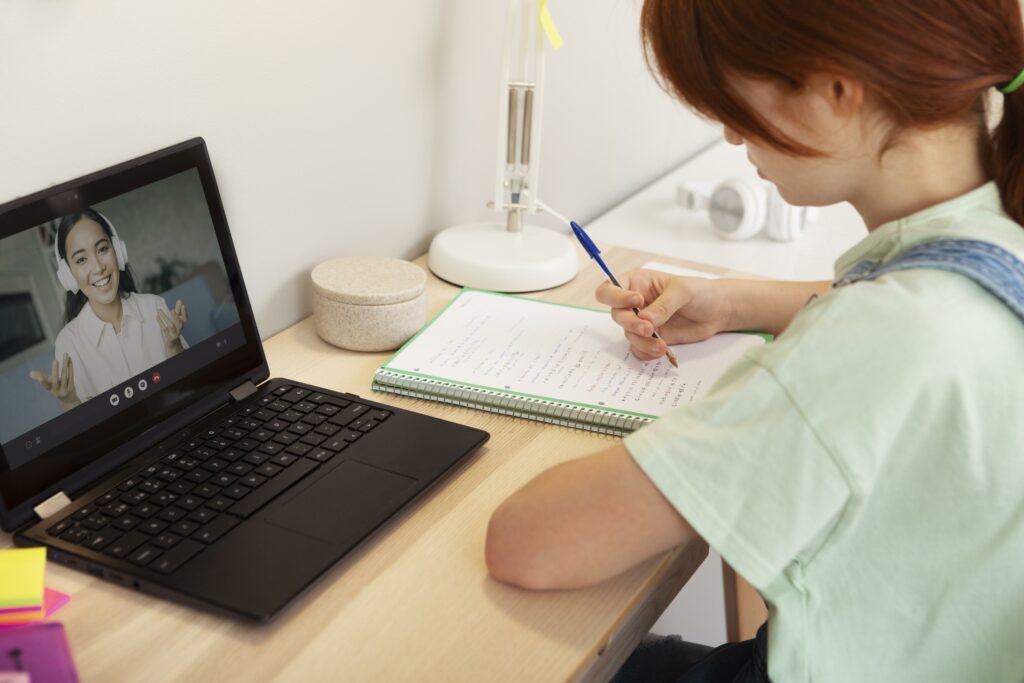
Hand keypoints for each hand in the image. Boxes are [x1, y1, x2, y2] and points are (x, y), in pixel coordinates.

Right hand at [29, 353, 80, 410]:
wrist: (68, 399)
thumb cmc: (56, 388)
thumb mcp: (48, 384)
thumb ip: (40, 377)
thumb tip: (30, 373)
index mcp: (50, 389)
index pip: (45, 385)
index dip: (42, 382)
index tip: (40, 377)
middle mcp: (57, 390)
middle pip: (56, 380)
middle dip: (55, 370)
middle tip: (55, 361)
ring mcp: (65, 389)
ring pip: (65, 376)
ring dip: (65, 365)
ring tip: (65, 355)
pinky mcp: (72, 386)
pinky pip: (71, 375)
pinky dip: (70, 367)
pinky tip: (70, 360)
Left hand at [158, 300, 187, 355]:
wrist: (173, 343)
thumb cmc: (174, 329)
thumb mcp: (177, 320)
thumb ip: (178, 311)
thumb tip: (179, 301)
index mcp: (182, 324)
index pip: (185, 318)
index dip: (184, 312)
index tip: (183, 305)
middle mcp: (179, 329)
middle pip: (179, 323)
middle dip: (176, 316)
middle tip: (172, 310)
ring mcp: (174, 333)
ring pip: (171, 326)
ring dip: (166, 319)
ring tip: (160, 312)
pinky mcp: (169, 337)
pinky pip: (163, 329)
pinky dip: (160, 322)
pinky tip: (157, 316)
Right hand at [595, 269, 734, 360]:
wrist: (717, 312)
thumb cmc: (700, 292)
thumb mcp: (683, 291)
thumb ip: (663, 305)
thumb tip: (645, 320)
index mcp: (637, 283)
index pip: (609, 289)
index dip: (616, 297)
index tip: (637, 301)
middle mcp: (634, 303)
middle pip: (616, 315)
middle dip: (631, 324)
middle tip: (650, 329)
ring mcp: (641, 322)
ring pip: (628, 335)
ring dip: (642, 342)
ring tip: (662, 345)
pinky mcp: (650, 339)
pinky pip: (638, 349)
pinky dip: (647, 353)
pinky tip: (662, 350)